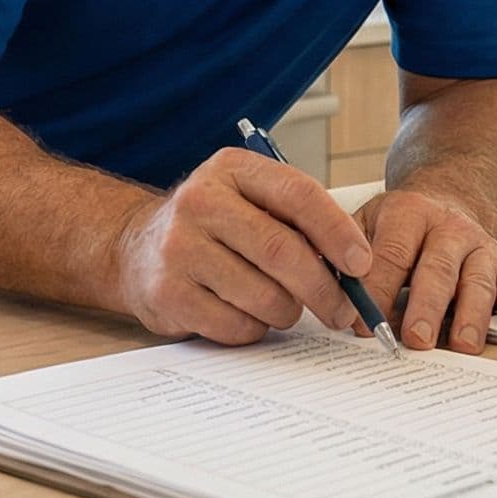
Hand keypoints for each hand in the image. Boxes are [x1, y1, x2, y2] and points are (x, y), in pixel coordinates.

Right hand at [112, 149, 372, 344]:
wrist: (134, 247)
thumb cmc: (213, 226)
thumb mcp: (248, 199)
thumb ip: (296, 219)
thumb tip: (356, 264)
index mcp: (231, 168)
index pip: (298, 194)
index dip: (338, 232)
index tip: (361, 263)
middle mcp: (200, 201)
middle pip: (283, 252)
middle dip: (324, 289)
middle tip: (343, 310)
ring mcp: (179, 248)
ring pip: (265, 296)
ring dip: (288, 312)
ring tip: (283, 307)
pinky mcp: (167, 293)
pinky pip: (236, 325)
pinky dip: (255, 329)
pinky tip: (245, 314)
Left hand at [354, 188, 496, 352]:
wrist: (446, 196)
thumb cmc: (399, 224)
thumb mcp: (365, 222)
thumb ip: (345, 255)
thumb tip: (329, 296)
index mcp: (408, 213)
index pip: (391, 254)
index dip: (377, 291)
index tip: (363, 324)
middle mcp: (447, 227)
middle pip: (437, 269)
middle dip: (427, 306)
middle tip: (416, 340)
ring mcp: (478, 245)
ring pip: (478, 280)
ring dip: (471, 315)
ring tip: (463, 345)